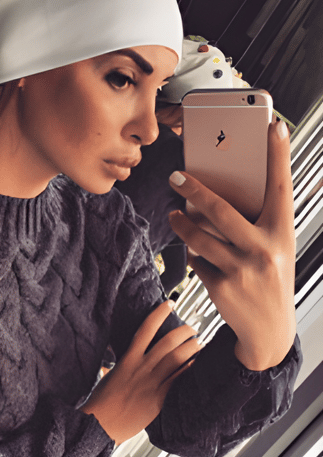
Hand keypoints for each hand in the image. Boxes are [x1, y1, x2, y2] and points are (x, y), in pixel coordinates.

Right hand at [81, 301, 201, 444]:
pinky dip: (189, 369)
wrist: (100, 424)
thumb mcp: (107, 379)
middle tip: (192, 327)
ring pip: (177, 359)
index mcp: (127, 360)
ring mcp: (151, 383)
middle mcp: (141, 368)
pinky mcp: (158, 398)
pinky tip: (196, 364)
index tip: (170, 303)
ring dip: (191, 348)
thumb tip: (110, 368)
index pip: (145, 330)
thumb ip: (113, 370)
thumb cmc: (100, 403)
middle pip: (168, 342)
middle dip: (183, 331)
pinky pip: (178, 379)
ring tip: (199, 342)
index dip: (159, 314)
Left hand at [168, 119, 295, 370]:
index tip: (273, 125)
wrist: (269, 331)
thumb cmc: (271, 278)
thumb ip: (257, 224)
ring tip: (173, 216)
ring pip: (199, 238)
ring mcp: (241, 271)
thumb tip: (217, 196)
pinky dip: (195, 255)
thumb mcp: (276, 248)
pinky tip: (197, 254)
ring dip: (181, 224)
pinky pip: (197, 262)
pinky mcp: (220, 289)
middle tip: (175, 177)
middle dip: (194, 190)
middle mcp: (264, 250)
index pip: (281, 187)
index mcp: (283, 234)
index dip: (278, 156)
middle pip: (221, 211)